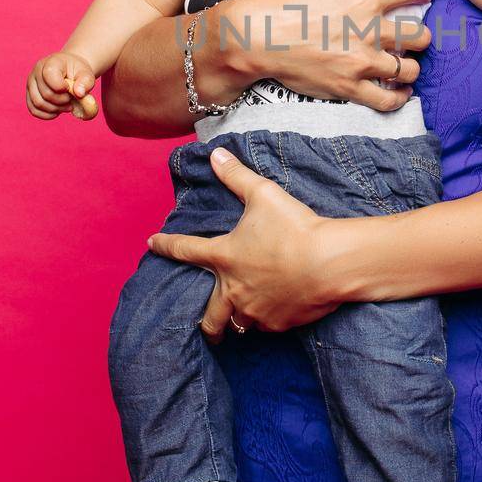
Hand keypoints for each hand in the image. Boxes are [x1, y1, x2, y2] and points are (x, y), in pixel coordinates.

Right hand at [26, 52, 98, 120]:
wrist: (70, 71)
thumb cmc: (78, 72)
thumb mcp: (86, 73)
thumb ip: (86, 82)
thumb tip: (79, 94)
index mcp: (51, 62)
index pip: (50, 76)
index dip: (63, 88)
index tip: (70, 88)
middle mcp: (36, 72)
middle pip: (46, 94)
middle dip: (62, 101)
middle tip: (71, 99)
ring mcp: (31, 84)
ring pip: (38, 104)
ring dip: (55, 109)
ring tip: (66, 105)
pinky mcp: (29, 95)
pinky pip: (34, 110)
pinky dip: (47, 115)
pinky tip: (57, 111)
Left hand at [148, 147, 345, 338]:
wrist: (329, 263)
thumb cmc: (295, 227)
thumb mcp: (264, 194)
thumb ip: (237, 175)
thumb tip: (215, 154)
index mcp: (224, 256)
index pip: (185, 250)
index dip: (166, 245)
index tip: (152, 244)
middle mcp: (233, 288)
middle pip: (208, 315)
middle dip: (204, 324)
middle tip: (204, 327)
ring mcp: (255, 310)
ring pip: (237, 324)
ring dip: (235, 321)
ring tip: (239, 322)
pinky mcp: (278, 323)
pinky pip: (266, 326)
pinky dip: (266, 321)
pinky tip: (273, 314)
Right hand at [210, 0, 434, 111]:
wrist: (257, 33)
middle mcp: (370, 32)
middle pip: (418, 36)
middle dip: (423, 35)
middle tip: (417, 35)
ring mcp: (360, 63)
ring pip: (407, 69)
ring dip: (412, 66)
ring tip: (407, 64)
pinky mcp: (348, 87)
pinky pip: (386, 99)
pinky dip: (398, 97)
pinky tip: (399, 91)